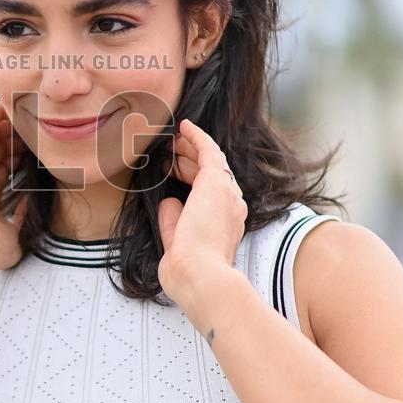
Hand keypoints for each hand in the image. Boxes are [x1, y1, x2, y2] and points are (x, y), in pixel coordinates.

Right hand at [0, 100, 29, 276]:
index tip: (38, 149)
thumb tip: (30, 203)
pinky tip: (11, 105)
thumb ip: (21, 219)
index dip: (19, 157)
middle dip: (17, 136)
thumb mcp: (12, 236)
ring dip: (7, 120)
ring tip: (28, 110)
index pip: (2, 169)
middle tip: (38, 126)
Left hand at [157, 118, 247, 306]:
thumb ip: (173, 221)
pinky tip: (184, 127)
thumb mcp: (177, 242)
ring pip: (211, 161)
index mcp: (226, 223)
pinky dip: (196, 137)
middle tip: (171, 152)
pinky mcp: (215, 183)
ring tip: (174, 140)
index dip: (193, 178)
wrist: (199, 275)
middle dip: (191, 161)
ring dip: (191, 148)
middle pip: (212, 175)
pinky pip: (208, 150)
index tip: (175, 170)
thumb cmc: (188, 269)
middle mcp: (232, 206)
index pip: (211, 194)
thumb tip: (169, 201)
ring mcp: (227, 193)